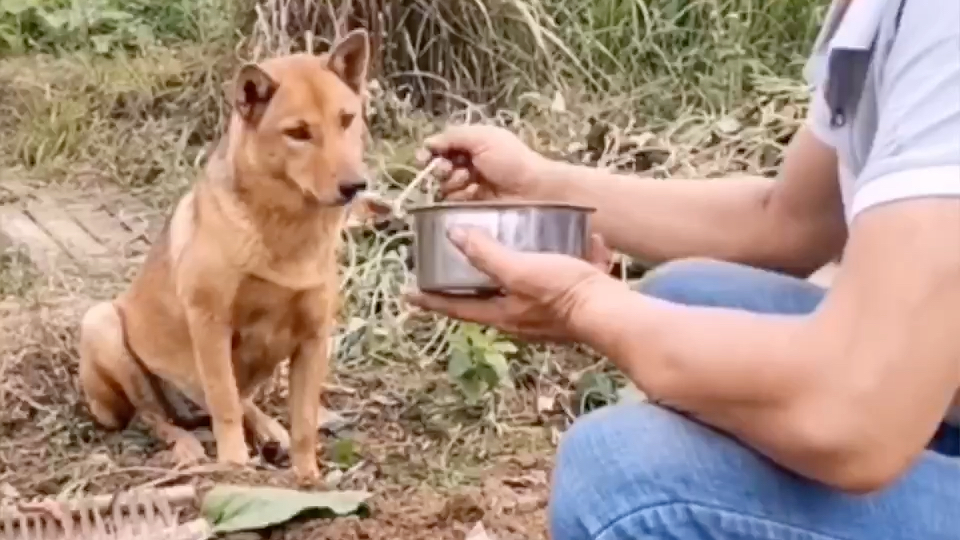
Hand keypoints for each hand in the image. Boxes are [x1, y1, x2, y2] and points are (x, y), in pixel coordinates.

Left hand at [406, 227, 622, 342]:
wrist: (613, 312)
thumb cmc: (563, 293)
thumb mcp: (519, 269)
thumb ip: (487, 254)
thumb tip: (455, 235)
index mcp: (502, 313)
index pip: (456, 307)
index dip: (431, 299)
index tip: (409, 294)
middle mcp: (520, 319)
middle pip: (486, 301)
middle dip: (470, 284)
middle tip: (455, 265)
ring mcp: (545, 315)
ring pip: (522, 290)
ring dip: (517, 270)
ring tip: (514, 246)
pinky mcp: (570, 305)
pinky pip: (561, 280)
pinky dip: (566, 260)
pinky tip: (582, 242)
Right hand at [416, 125, 552, 201]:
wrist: (535, 191)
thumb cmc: (511, 160)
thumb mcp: (483, 138)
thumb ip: (454, 137)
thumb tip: (428, 143)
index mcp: (474, 144)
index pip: (442, 147)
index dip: (432, 153)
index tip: (424, 159)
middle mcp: (471, 164)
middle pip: (440, 168)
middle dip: (440, 169)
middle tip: (449, 171)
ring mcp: (473, 186)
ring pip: (446, 187)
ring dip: (450, 184)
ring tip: (466, 182)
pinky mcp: (476, 206)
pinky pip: (455, 203)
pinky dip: (457, 199)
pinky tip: (468, 195)